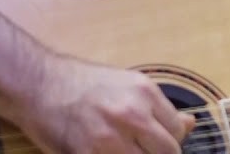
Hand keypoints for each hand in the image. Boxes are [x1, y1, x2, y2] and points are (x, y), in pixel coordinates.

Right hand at [21, 54, 195, 152]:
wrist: (40, 85)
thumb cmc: (83, 83)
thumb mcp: (127, 84)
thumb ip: (158, 107)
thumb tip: (190, 124)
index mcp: (145, 93)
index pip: (178, 132)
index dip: (170, 141)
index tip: (157, 142)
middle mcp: (132, 115)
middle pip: (168, 153)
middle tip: (141, 148)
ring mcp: (111, 139)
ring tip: (123, 149)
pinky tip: (108, 151)